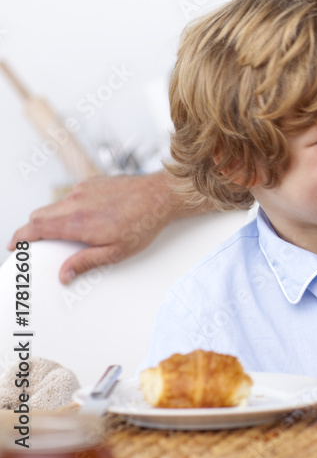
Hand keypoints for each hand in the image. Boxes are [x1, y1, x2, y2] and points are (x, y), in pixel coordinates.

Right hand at [7, 172, 183, 283]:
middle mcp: (76, 202)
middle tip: (37, 244)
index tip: (14, 246)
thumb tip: (64, 275)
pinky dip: (69, 207)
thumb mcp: (117, 252)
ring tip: (66, 233)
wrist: (162, 195)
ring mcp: (84, 189)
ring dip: (52, 218)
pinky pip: (71, 195)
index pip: (36, 227)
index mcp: (78, 222)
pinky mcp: (93, 182)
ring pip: (55, 205)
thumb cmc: (144, 224)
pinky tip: (87, 217)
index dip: (20, 237)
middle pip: (39, 215)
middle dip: (33, 230)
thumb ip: (86, 262)